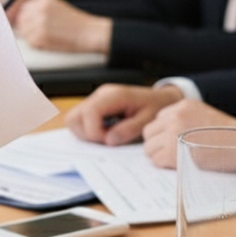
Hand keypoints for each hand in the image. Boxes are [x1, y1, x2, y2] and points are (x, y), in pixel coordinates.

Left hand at [16, 0, 110, 53]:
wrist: (90, 33)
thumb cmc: (76, 23)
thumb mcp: (58, 8)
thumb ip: (40, 9)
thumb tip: (22, 17)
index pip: (24, 8)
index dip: (26, 19)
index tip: (31, 25)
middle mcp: (40, 9)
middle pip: (21, 20)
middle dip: (27, 28)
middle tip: (39, 35)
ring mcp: (39, 22)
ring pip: (25, 32)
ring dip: (32, 38)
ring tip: (48, 39)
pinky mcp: (41, 37)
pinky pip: (31, 43)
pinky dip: (38, 45)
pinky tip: (50, 43)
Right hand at [66, 83, 184, 145]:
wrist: (162, 99)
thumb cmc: (157, 107)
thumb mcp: (148, 120)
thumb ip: (129, 130)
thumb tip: (109, 140)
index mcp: (113, 95)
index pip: (89, 112)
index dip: (94, 132)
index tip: (109, 142)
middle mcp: (100, 94)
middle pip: (74, 117)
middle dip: (87, 134)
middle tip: (107, 140)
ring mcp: (96, 99)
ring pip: (74, 119)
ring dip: (86, 133)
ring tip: (107, 137)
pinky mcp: (95, 106)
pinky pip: (81, 120)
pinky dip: (88, 130)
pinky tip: (106, 133)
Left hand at [141, 100, 235, 168]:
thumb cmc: (228, 135)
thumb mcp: (203, 116)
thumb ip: (184, 120)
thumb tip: (165, 134)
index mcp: (183, 105)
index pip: (158, 119)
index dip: (162, 133)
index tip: (170, 142)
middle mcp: (175, 116)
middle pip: (149, 132)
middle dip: (156, 143)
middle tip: (168, 153)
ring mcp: (173, 133)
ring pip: (149, 147)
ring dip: (158, 155)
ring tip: (174, 160)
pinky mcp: (173, 151)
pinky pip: (156, 160)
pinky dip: (164, 165)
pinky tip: (177, 165)